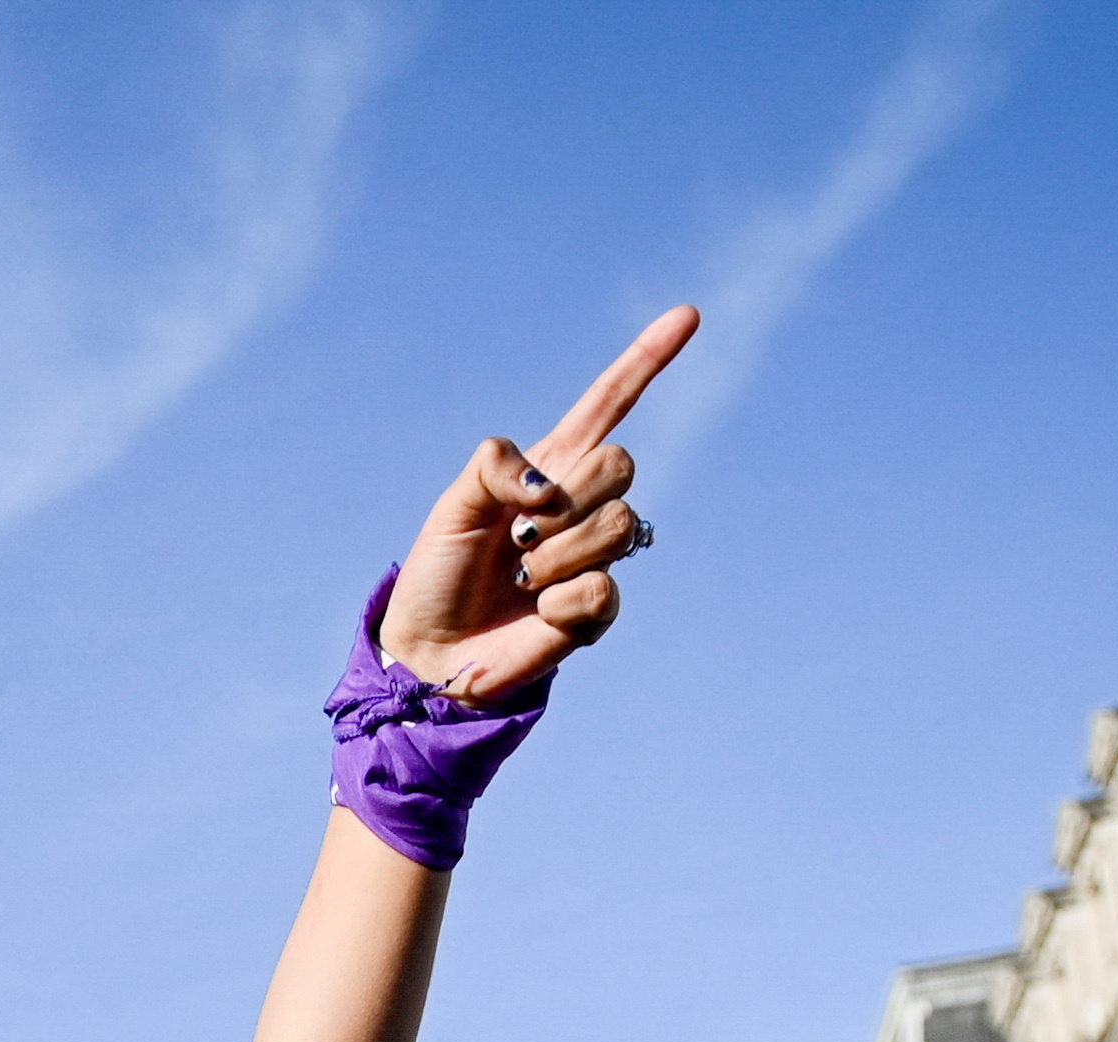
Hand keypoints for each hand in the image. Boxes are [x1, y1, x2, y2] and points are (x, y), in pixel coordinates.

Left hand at [371, 306, 696, 702]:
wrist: (429, 651)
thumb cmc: (438, 574)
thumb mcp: (451, 505)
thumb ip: (493, 467)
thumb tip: (547, 486)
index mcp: (551, 466)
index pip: (609, 403)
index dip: (648, 360)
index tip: (689, 315)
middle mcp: (581, 505)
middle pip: (621, 463)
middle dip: (567, 499)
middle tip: (517, 537)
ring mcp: (594, 556)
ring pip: (618, 525)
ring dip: (556, 555)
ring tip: (521, 579)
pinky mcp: (597, 610)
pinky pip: (602, 590)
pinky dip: (559, 602)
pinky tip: (537, 612)